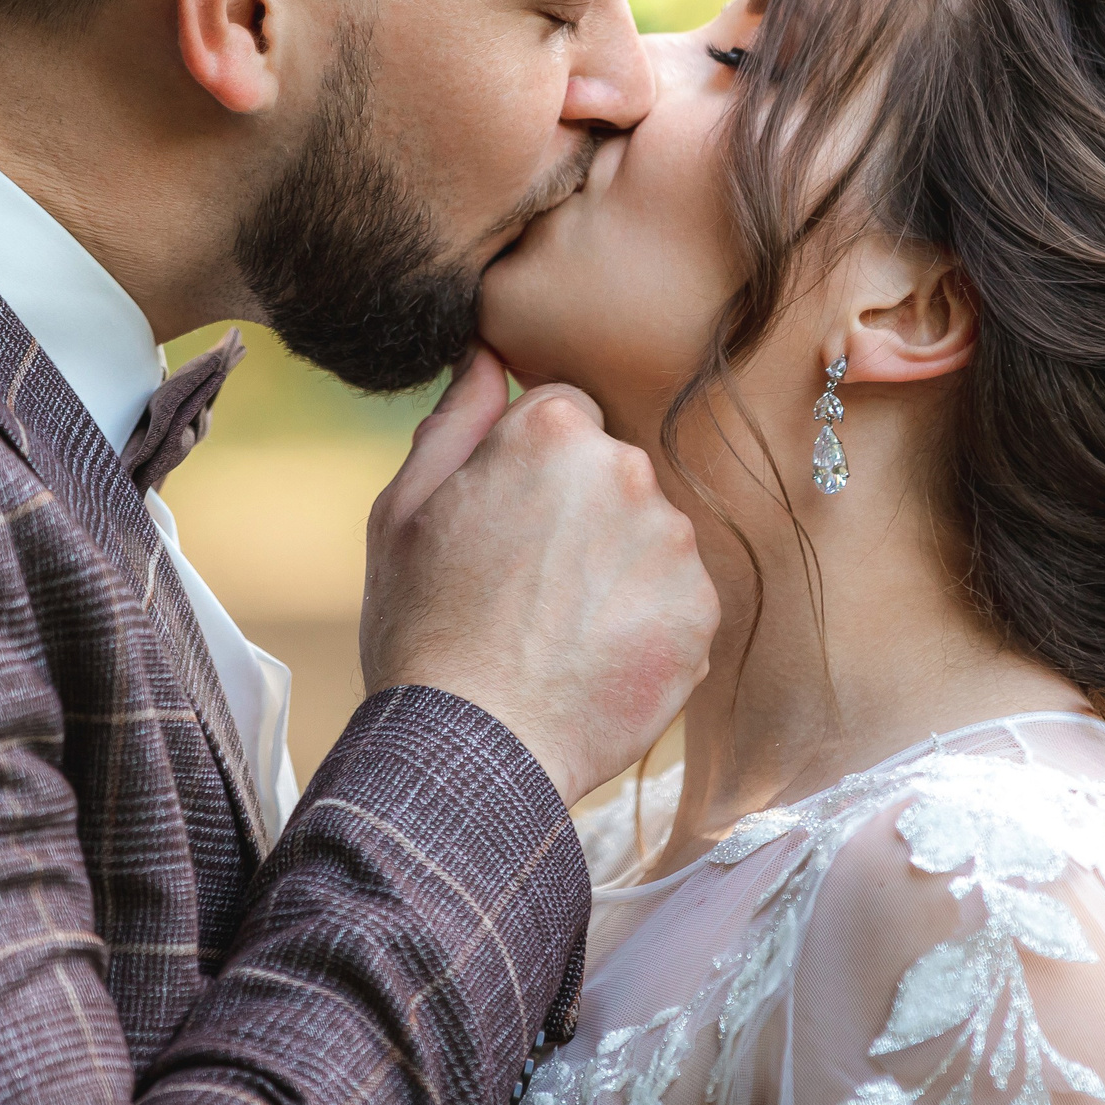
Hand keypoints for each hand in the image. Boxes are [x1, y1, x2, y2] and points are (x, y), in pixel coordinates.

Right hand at [363, 346, 717, 805]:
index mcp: (553, 430)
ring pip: (647, 536)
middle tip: (522, 585)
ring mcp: (672, 543)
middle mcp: (627, 469)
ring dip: (613, 569)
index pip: (562, 413)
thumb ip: (456, 418)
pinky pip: (674, 600)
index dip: (526, 467)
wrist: (473, 750)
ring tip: (555, 631)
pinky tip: (590, 661)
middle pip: (610, 471)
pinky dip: (642, 626)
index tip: (501, 523)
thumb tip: (487, 354)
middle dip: (577, 513)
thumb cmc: (422, 626)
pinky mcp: (702, 612)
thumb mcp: (402, 509)